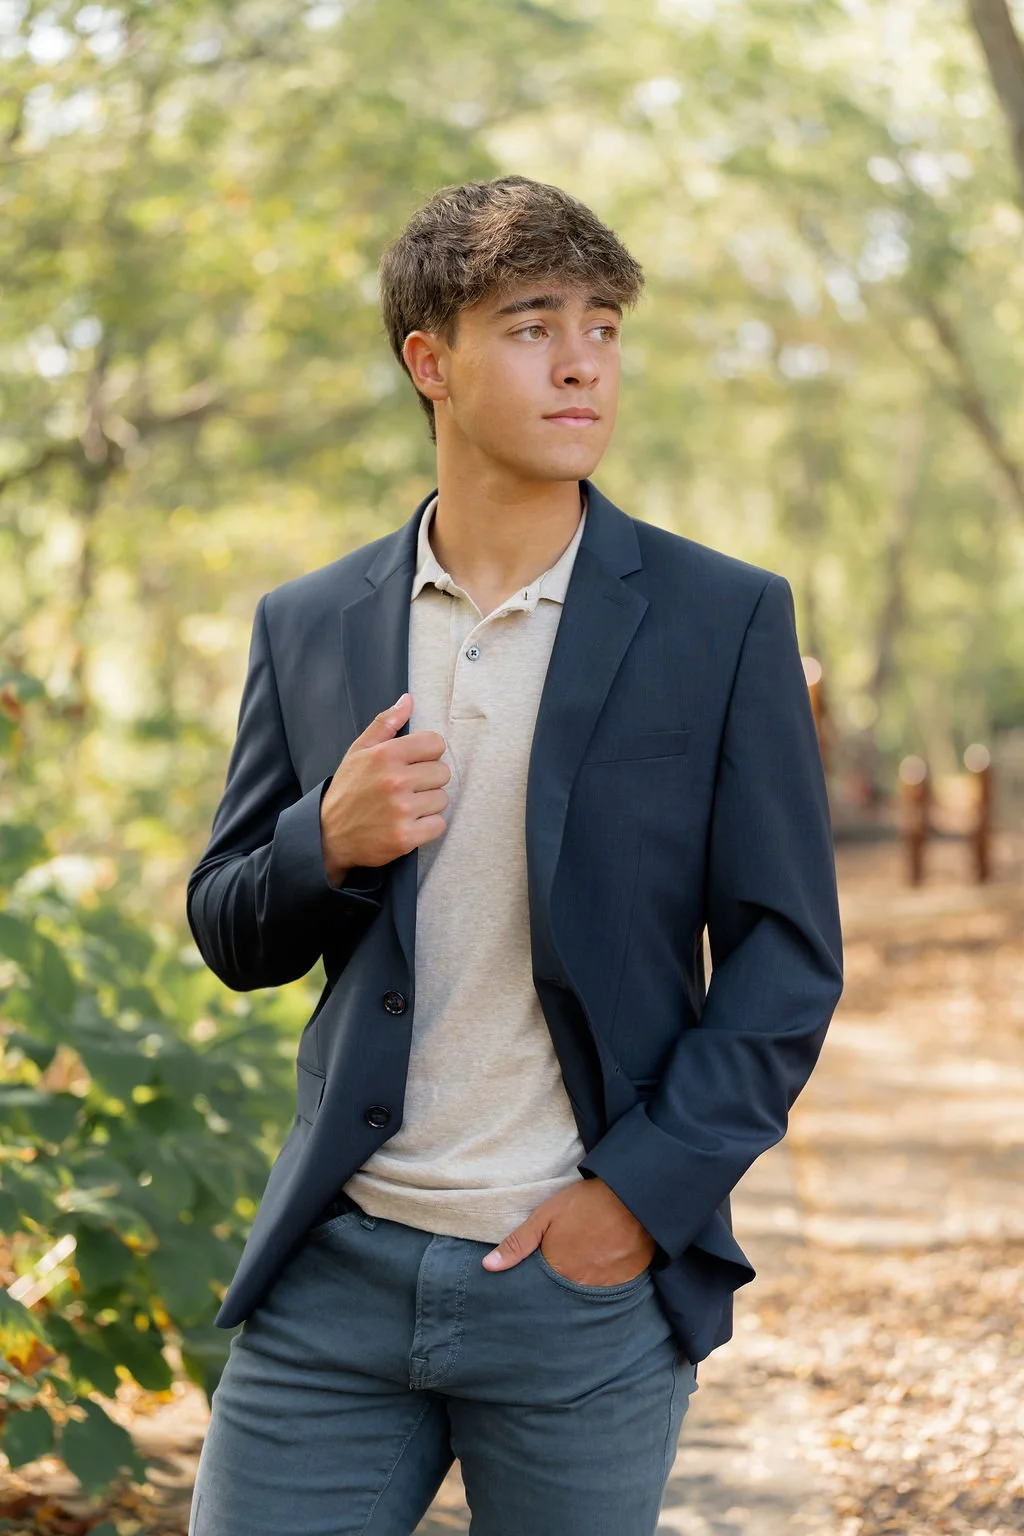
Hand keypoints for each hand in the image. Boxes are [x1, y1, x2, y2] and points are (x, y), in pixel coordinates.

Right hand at [319, 693, 450, 883]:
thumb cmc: (347, 790)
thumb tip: (408, 700)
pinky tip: (408, 824)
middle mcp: (395, 780)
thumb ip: (385, 724)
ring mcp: (401, 810)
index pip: (436, 743)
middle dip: (428, 780)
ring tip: (406, 807)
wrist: (327, 835)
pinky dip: (427, 827)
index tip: (414, 764)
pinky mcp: (406, 837)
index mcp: (386, 755)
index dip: (427, 754)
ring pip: (442, 799)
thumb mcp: (358, 751)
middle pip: (443, 772)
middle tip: (407, 788)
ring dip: (428, 804)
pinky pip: (439, 825)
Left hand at [481, 1178, 655, 1285]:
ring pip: (588, 1296)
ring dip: (583, 1286)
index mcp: (558, 1272)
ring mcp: (606, 1286)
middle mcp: (582, 1286)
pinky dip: (605, 1283)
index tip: (538, 1282)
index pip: (541, 1293)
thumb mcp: (545, 1217)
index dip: (539, 1287)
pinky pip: (611, 1291)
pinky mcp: (628, 1281)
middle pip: (565, 1297)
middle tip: (564, 1271)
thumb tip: (488, 1266)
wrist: (631, 1195)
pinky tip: (603, 1268)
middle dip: (560, 1290)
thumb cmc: (584, 1203)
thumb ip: (518, 1244)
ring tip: (583, 1269)